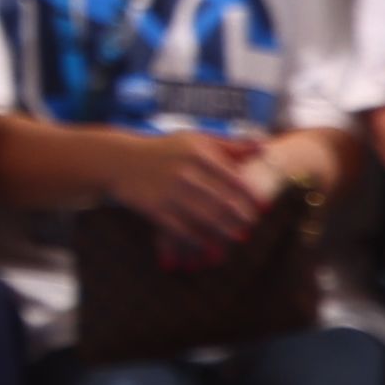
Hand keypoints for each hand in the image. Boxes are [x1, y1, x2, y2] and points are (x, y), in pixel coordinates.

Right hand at [116, 130, 284, 258]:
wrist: (120, 160)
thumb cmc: (164, 149)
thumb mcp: (195, 139)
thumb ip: (230, 145)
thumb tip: (264, 147)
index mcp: (198, 153)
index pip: (234, 179)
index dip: (251, 196)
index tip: (262, 207)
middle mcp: (184, 171)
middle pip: (223, 202)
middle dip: (241, 218)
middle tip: (250, 226)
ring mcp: (169, 191)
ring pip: (206, 218)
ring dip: (225, 232)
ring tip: (236, 238)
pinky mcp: (155, 209)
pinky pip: (183, 229)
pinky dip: (199, 239)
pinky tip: (209, 244)